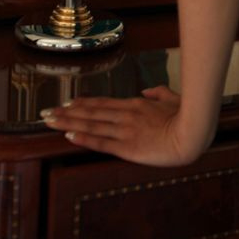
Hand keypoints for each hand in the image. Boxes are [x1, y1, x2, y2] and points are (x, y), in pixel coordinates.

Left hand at [39, 88, 207, 166]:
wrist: (192, 133)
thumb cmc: (186, 115)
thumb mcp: (173, 98)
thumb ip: (158, 92)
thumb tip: (146, 91)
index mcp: (136, 104)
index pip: (104, 103)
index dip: (84, 103)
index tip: (67, 102)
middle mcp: (126, 115)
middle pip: (91, 112)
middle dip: (67, 112)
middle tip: (46, 112)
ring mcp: (125, 130)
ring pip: (91, 124)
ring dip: (68, 122)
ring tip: (50, 121)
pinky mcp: (128, 146)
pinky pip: (101, 142)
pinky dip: (84, 137)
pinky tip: (69, 135)